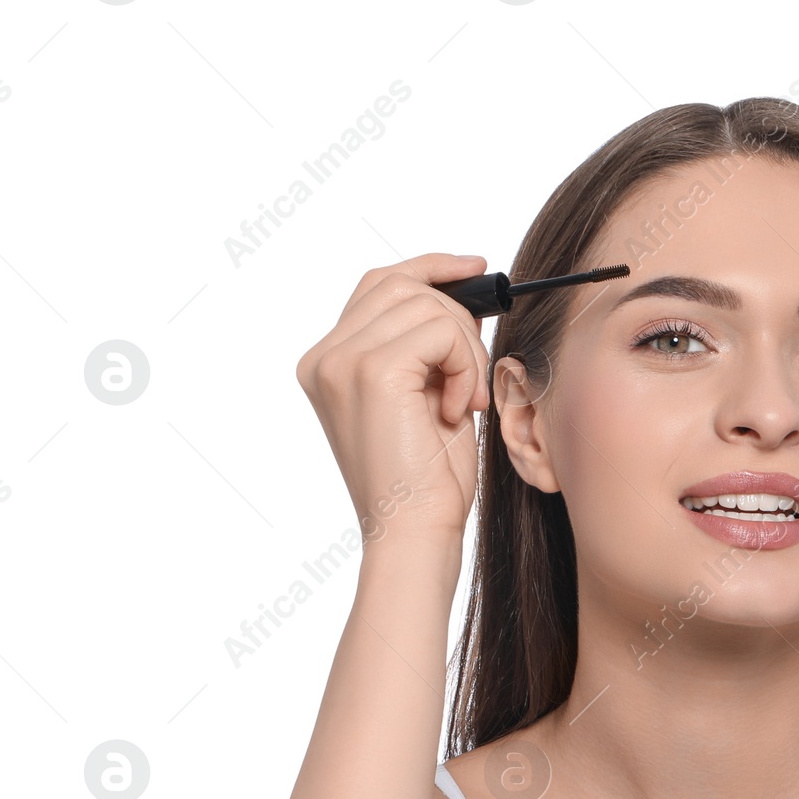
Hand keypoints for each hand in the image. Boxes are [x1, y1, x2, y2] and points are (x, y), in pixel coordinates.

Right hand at [295, 252, 491, 551]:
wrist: (414, 530)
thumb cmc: (426, 479)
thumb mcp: (426, 395)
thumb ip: (427, 344)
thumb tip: (461, 294)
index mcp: (327, 363)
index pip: (378, 284)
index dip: (429, 268)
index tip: (475, 269)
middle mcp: (323, 357)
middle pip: (402, 285)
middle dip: (456, 318)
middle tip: (469, 373)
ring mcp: (341, 362)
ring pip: (426, 304)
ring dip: (464, 350)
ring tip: (460, 401)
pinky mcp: (372, 371)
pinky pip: (440, 330)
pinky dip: (464, 364)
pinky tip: (456, 408)